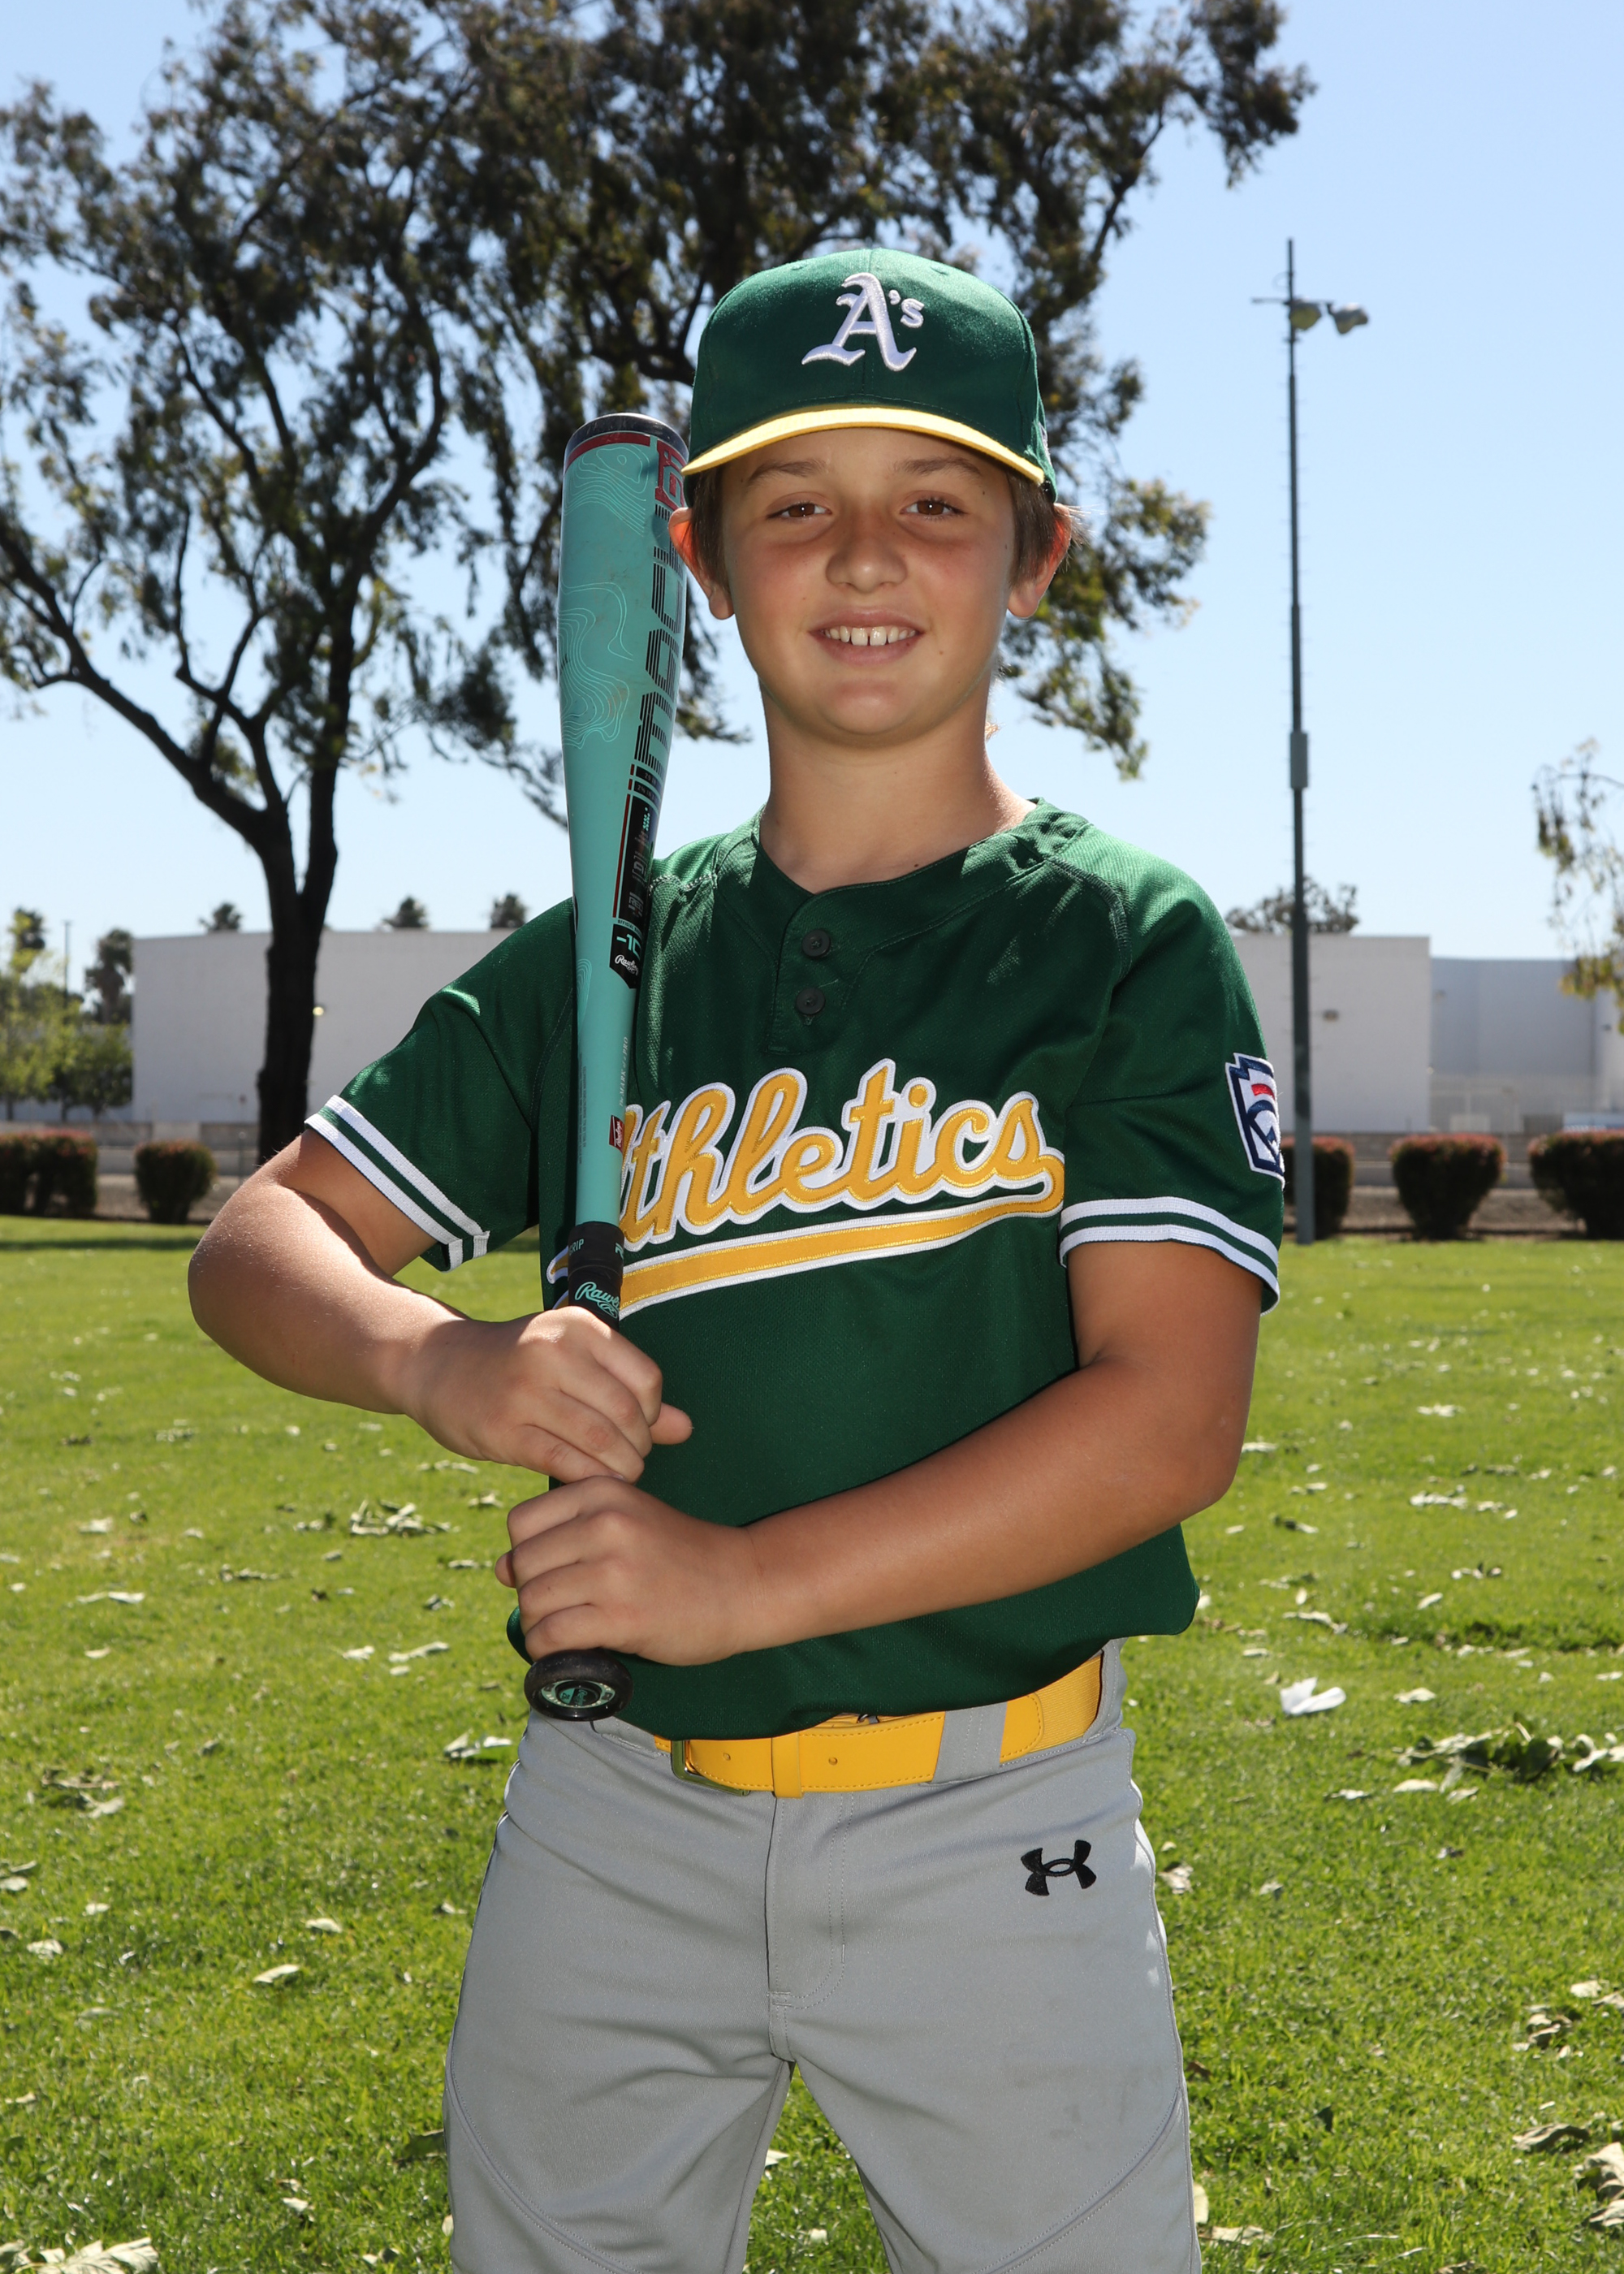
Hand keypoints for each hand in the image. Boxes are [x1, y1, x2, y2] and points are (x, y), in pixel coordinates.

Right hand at [398, 1306, 690, 1481]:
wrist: (440, 1366)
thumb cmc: (522, 1364)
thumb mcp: (575, 1360)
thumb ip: (630, 1391)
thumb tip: (686, 1429)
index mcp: (578, 1328)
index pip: (646, 1379)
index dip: (653, 1414)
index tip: (641, 1428)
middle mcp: (552, 1353)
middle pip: (626, 1415)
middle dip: (639, 1448)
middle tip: (632, 1459)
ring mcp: (525, 1392)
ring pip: (599, 1443)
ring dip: (619, 1469)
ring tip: (617, 1474)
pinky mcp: (503, 1430)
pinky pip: (565, 1463)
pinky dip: (588, 1479)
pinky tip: (590, 1483)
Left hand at [497, 1477, 758, 1665]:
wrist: (744, 1584)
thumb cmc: (680, 1556)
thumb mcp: (628, 1519)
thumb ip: (567, 1532)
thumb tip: (499, 1569)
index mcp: (603, 1491)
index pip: (521, 1524)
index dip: (526, 1554)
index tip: (554, 1572)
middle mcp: (604, 1523)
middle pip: (521, 1564)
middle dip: (530, 1593)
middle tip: (561, 1608)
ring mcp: (613, 1570)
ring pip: (532, 1601)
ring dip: (539, 1625)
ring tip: (566, 1629)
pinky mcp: (622, 1615)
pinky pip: (552, 1635)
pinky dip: (548, 1649)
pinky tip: (569, 1650)